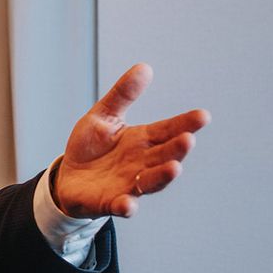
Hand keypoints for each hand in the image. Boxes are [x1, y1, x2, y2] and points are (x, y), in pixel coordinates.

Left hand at [54, 63, 209, 218]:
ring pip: (150, 182)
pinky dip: (126, 206)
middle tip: (188, 139)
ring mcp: (128, 184)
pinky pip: (120, 206)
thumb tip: (144, 67)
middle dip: (177, 149)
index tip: (203, 115)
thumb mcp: (103, 115)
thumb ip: (123, 95)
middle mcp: (141, 163)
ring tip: (174, 168)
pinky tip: (129, 204)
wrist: (68, 177)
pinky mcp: (110, 202)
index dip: (185, 123)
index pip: (167, 130)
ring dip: (162, 176)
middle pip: (164, 156)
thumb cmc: (91, 146)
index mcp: (142, 141)